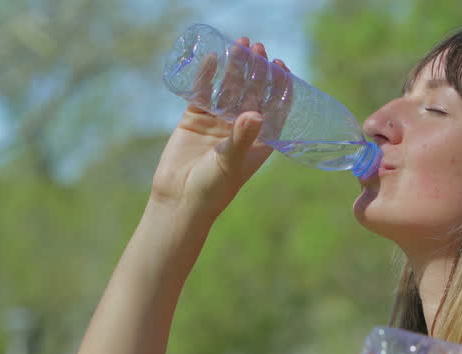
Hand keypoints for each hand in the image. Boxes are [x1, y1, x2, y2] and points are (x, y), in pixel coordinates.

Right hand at [150, 38, 285, 222]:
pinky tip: (212, 58)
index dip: (279, 87)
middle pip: (252, 93)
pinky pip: (203, 92)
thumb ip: (243, 137)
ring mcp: (218, 121)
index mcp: (260, 140)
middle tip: (257, 48)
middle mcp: (241, 128)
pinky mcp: (195, 119)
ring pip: (228, 88)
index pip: (275, 108)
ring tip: (239, 45)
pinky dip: (207, 76)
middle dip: (256, 71)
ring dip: (234, 68)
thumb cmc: (213, 188)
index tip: (281, 66)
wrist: (179, 200)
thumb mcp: (232, 161)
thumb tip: (255, 113)